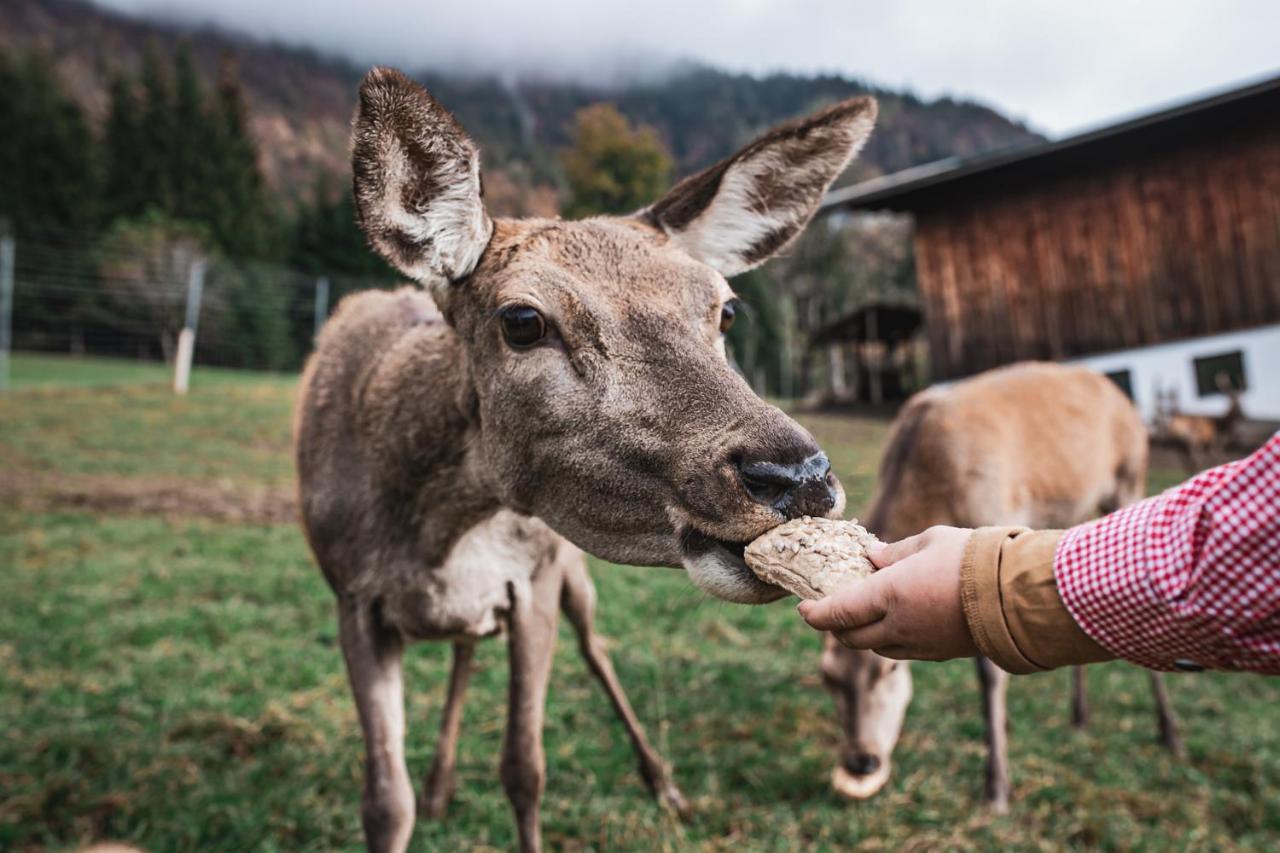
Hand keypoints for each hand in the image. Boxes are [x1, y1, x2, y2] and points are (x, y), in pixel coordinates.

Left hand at [797, 525, 978, 660]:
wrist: (1016, 595)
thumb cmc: (971, 558)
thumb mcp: (929, 541)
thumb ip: (895, 552)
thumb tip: (870, 557)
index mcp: (887, 594)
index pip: (837, 612)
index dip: (815, 613)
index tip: (802, 608)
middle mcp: (897, 625)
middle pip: (851, 637)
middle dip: (834, 626)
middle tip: (829, 611)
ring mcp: (919, 644)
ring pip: (876, 648)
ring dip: (862, 636)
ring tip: (861, 617)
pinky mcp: (940, 654)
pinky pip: (902, 652)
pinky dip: (888, 641)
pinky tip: (895, 625)